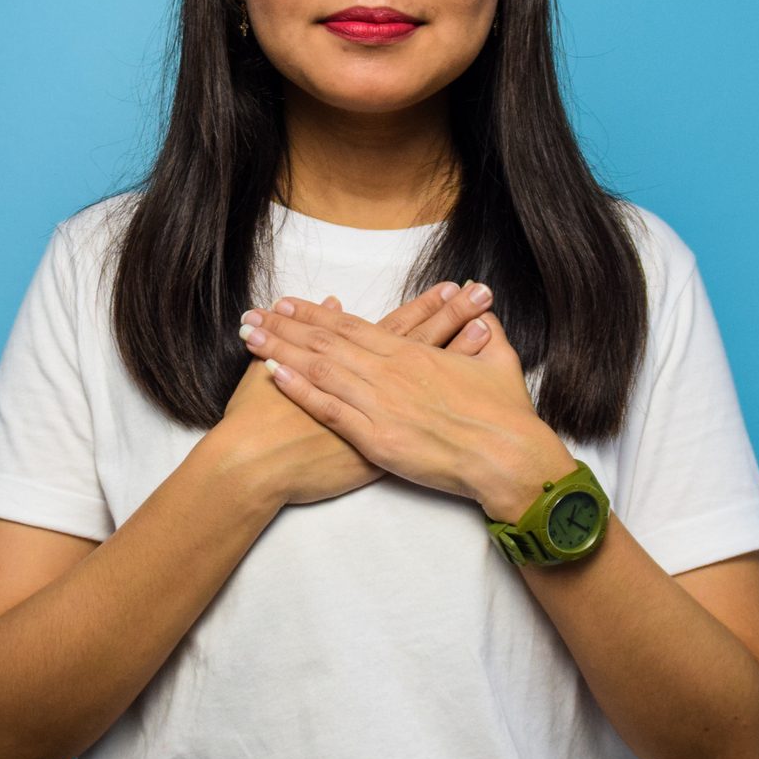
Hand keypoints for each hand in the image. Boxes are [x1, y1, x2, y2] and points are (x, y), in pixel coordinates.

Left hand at [236, 288, 575, 519]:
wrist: (508, 455)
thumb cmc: (506, 415)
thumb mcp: (500, 362)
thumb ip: (488, 333)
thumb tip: (485, 314)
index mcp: (413, 354)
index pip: (354, 327)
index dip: (317, 314)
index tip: (289, 303)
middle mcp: (390, 372)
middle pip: (326, 342)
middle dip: (286, 326)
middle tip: (254, 314)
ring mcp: (380, 404)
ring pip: (319, 369)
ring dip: (281, 350)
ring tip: (250, 336)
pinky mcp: (376, 437)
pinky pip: (329, 409)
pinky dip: (300, 389)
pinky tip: (274, 375)